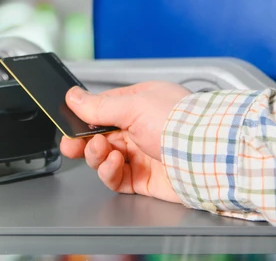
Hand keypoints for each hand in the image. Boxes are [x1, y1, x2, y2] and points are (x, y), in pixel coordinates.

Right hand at [59, 82, 192, 202]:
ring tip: (102, 151)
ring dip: (96, 155)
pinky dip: (108, 172)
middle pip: (100, 136)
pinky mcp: (143, 179)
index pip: (103, 109)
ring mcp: (142, 155)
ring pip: (103, 158)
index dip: (83, 118)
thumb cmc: (180, 124)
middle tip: (71, 146)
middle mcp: (141, 128)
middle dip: (83, 141)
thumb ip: (99, 106)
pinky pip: (115, 178)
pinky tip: (113, 164)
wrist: (208, 157)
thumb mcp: (133, 106)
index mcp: (140, 103)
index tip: (68, 123)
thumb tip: (73, 97)